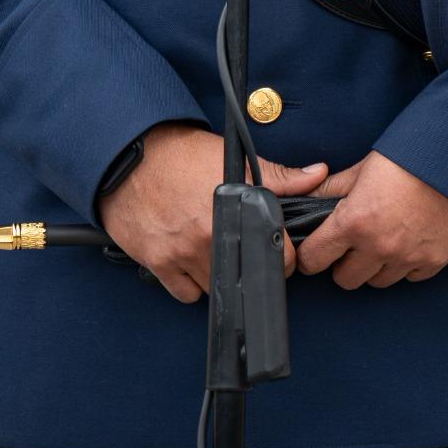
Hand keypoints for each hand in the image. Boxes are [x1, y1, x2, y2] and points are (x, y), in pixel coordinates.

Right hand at [95, 122, 327, 303]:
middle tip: (238, 246)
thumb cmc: (180, 154)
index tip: (275, 252)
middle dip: (248, 266)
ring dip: (218, 276)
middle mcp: (209, 238)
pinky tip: (189, 260)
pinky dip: (189, 283)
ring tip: (212, 250)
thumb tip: (317, 175)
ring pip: (214, 288)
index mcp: (234, 213)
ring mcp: (181, 254)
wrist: (129, 154)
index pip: (276, 256)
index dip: (283, 257)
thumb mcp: (234, 159)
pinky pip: (185, 293)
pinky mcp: (158, 262)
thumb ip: (281, 175)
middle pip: (245, 277)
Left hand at [296, 150, 447, 289]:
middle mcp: (378, 246)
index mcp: (354, 221)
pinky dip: (405, 265)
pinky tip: (408, 241)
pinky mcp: (433, 262)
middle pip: (345, 279)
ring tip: (383, 238)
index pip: (314, 259)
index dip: (310, 254)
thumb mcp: (365, 167)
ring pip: (377, 282)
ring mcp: (407, 258)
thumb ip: (333, 188)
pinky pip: (409, 277)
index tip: (316, 249)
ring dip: (375, 266)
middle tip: (352, 243)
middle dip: (343, 263)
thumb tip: (306, 197)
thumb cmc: (413, 156)